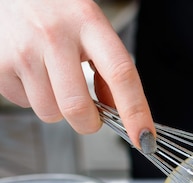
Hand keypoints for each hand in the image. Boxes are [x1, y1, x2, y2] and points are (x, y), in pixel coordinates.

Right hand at [0, 0, 153, 148]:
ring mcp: (23, 50)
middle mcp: (54, 35)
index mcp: (88, 23)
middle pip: (78, 107)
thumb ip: (109, 68)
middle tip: (90, 114)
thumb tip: (118, 112)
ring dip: (58, 108)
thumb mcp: (91, 27)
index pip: (121, 74)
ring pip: (50, 113)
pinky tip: (33, 72)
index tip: (145, 137)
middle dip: (89, 123)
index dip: (135, 112)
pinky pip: (25, 105)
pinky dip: (33, 98)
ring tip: (54, 79)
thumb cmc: (56, 11)